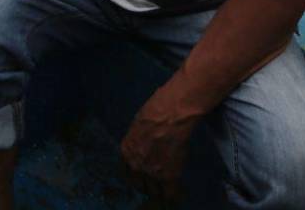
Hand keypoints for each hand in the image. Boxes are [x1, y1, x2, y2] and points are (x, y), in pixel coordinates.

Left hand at [120, 83, 198, 201]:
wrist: (172, 113)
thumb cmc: (156, 110)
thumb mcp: (137, 125)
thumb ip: (138, 142)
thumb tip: (143, 148)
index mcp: (126, 151)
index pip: (126, 173)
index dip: (135, 178)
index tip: (141, 179)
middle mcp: (135, 165)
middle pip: (139, 185)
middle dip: (147, 187)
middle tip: (155, 187)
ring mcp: (151, 172)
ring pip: (154, 192)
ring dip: (160, 193)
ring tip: (166, 193)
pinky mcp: (169, 175)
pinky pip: (170, 193)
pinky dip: (174, 195)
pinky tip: (178, 195)